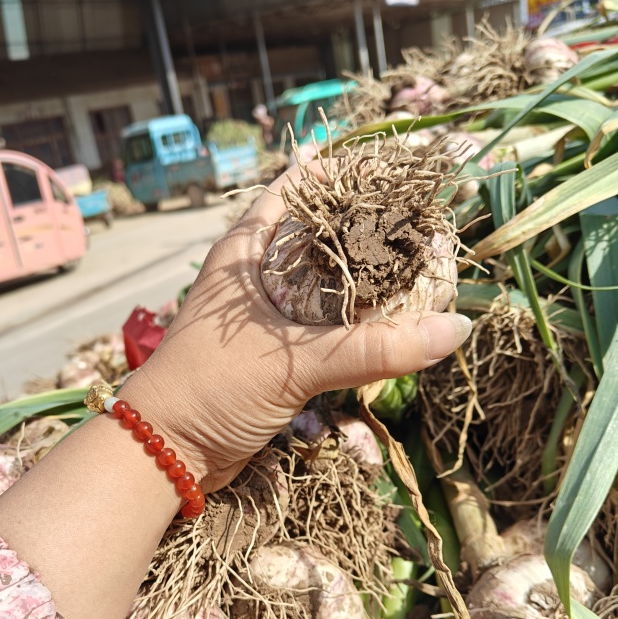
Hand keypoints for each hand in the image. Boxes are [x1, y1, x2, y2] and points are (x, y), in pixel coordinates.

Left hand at [0, 166, 471, 618]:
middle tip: (426, 219)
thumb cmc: (211, 388)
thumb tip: (453, 329)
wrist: (164, 453)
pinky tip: (394, 323)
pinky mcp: (275, 356)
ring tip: (423, 265)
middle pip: (321, 237)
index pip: (298, 190)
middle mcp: (257, 276)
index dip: (344, 173)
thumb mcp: (292, 362)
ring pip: (326, 285)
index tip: (396, 164)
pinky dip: (357, 325)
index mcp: (246, 253)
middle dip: (369, 229)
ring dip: (367, 281)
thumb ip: (371, 349)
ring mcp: (266, 318)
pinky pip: (325, 329)